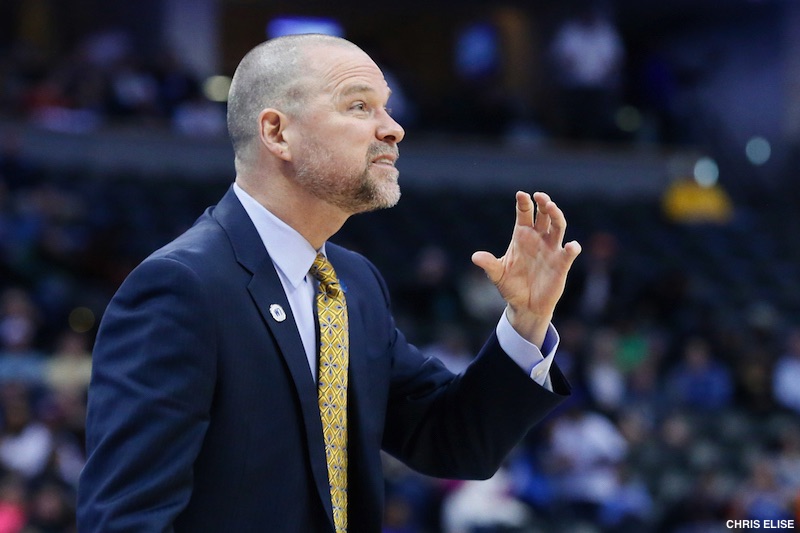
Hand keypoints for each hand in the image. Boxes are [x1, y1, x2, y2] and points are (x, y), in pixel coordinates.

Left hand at [471, 191, 580, 347]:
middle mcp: (538, 238)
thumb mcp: (497, 275)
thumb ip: (489, 264)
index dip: (524, 203)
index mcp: (521, 236)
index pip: (524, 214)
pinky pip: (568, 253)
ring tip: (552, 207)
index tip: (521, 194)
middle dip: (543, 203)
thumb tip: (475, 257)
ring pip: (558, 226)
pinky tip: (572, 246)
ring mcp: (551, 249)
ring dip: (557, 216)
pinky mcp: (561, 264)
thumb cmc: (511, 286)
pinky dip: (572, 248)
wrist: (524, 306)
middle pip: (544, 215)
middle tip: (540, 196)